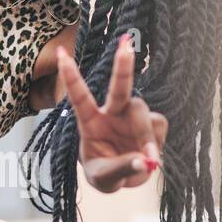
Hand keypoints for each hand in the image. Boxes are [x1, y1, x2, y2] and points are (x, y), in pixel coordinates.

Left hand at [56, 32, 166, 192]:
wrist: (124, 178)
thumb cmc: (104, 174)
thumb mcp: (104, 179)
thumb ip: (121, 169)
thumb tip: (145, 161)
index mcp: (90, 121)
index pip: (79, 97)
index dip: (71, 77)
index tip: (61, 55)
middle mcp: (112, 113)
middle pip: (119, 88)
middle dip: (122, 66)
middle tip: (126, 43)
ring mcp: (133, 116)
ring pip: (143, 114)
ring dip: (146, 137)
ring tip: (149, 161)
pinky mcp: (152, 122)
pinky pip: (159, 127)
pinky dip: (157, 143)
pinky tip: (151, 156)